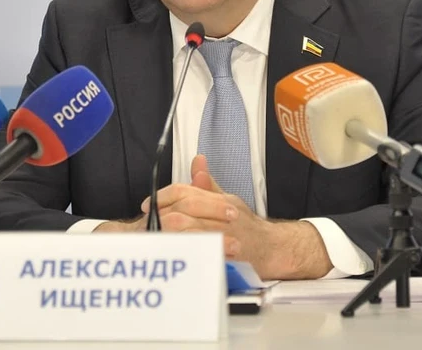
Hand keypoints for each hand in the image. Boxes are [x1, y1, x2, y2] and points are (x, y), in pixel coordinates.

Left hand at [139, 156, 332, 279]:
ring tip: (154, 238)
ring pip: (186, 232)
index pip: (185, 191)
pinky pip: (196, 254)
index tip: (148, 205)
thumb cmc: (248, 227)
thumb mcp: (228, 201)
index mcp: (220, 201)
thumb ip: (208, 186)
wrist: (273, 249)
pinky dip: (180, 252)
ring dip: (166, 234)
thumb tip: (197, 162)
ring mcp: (223, 237)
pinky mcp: (224, 258)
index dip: (162, 197)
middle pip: (182, 211)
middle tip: (147, 225)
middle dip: (161, 217)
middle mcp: (222, 216)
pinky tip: (169, 253)